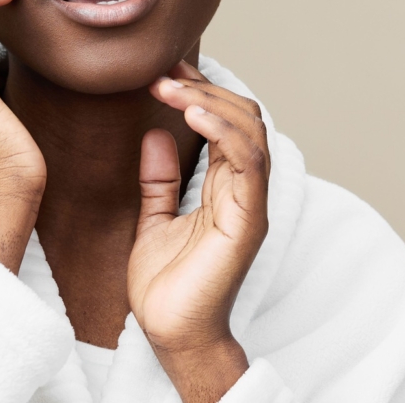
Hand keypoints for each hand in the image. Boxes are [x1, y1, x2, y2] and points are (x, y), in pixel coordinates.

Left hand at [129, 61, 269, 400]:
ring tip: (171, 87)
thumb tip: (155, 133)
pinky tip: (193, 112)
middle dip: (203, 87)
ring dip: (210, 101)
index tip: (163, 70)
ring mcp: (250, 202)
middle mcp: (245, 189)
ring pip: (251, 131)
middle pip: (244, 117)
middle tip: (162, 74)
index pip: (226, 122)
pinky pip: (248, 162)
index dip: (199, 90)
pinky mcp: (248, 219)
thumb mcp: (153, 220)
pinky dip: (224, 130)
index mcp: (226, 186)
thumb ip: (159, 179)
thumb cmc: (166, 287)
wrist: (171, 335)